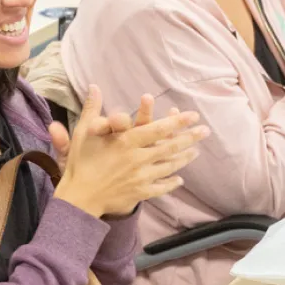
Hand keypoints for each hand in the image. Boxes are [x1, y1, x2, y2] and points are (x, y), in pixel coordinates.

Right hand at [53, 85, 208, 217]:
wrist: (79, 197)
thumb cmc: (80, 162)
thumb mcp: (84, 132)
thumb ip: (92, 108)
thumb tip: (94, 86)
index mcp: (126, 142)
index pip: (157, 129)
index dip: (177, 122)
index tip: (193, 116)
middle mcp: (137, 159)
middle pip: (169, 147)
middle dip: (189, 138)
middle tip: (205, 130)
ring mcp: (141, 177)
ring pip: (169, 166)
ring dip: (184, 158)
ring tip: (196, 151)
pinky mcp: (140, 193)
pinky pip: (161, 187)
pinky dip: (172, 183)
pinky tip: (180, 179)